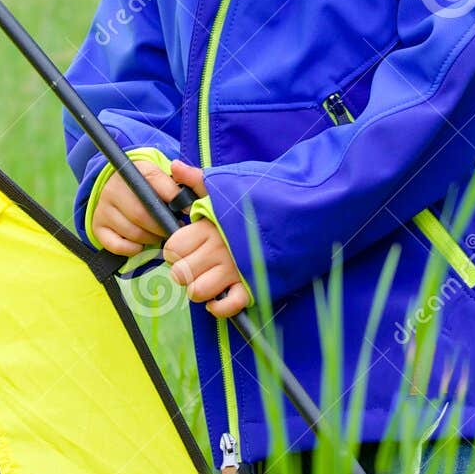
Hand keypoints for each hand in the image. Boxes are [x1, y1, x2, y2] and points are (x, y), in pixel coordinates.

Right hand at [89, 158, 182, 256]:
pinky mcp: (97, 226)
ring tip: (159, 234)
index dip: (174, 198)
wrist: (122, 191)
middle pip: (142, 214)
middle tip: (174, 229)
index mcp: (135, 170)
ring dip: (151, 239)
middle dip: (163, 226)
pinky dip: (134, 249)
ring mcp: (103, 207)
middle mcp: (114, 186)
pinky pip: (118, 246)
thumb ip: (185, 183)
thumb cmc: (153, 189)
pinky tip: (142, 243)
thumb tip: (189, 204)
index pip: (155, 182)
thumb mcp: (166, 178)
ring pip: (132, 232)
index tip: (188, 211)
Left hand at [163, 160, 251, 317]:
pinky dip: (219, 307)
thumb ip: (197, 180)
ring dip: (199, 289)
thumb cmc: (261, 198)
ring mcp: (234, 269)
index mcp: (208, 226)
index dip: (174, 250)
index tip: (186, 247)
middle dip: (184, 272)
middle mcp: (217, 250)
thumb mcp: (227, 185)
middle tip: (196, 265)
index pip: (172, 248)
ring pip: (197, 292)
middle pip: (180, 273)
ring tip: (209, 279)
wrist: (302, 211)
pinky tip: (220, 296)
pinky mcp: (251, 285)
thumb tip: (174, 166)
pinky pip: (226, 306)